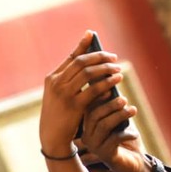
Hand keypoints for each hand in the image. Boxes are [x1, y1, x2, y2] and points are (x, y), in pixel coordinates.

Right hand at [40, 31, 123, 156]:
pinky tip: (116, 82)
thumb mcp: (60, 95)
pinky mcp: (74, 106)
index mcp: (52, 78)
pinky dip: (106, 83)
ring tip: (118, 69)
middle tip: (114, 57)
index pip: (71, 57)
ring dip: (106, 69)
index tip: (92, 34)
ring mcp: (64, 94)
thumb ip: (70, 80)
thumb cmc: (60, 114)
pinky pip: (94, 90)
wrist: (52, 136)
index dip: (82, 45)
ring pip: (89, 73)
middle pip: (82, 62)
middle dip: (100, 57)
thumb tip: (91, 66)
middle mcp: (56, 83)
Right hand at [80, 89, 144, 171]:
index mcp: (88, 126)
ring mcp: (95, 146)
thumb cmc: (126, 139)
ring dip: (119, 115)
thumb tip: (112, 87)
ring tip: (133, 110)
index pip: (88, 108)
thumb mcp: (121, 121)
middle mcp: (88, 136)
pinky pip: (114, 139)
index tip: (109, 88)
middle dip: (110, 105)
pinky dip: (126, 133)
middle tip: (124, 99)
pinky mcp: (106, 154)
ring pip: (104, 125)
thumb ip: (115, 108)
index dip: (97, 96)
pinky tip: (134, 133)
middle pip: (94, 115)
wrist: (133, 164)